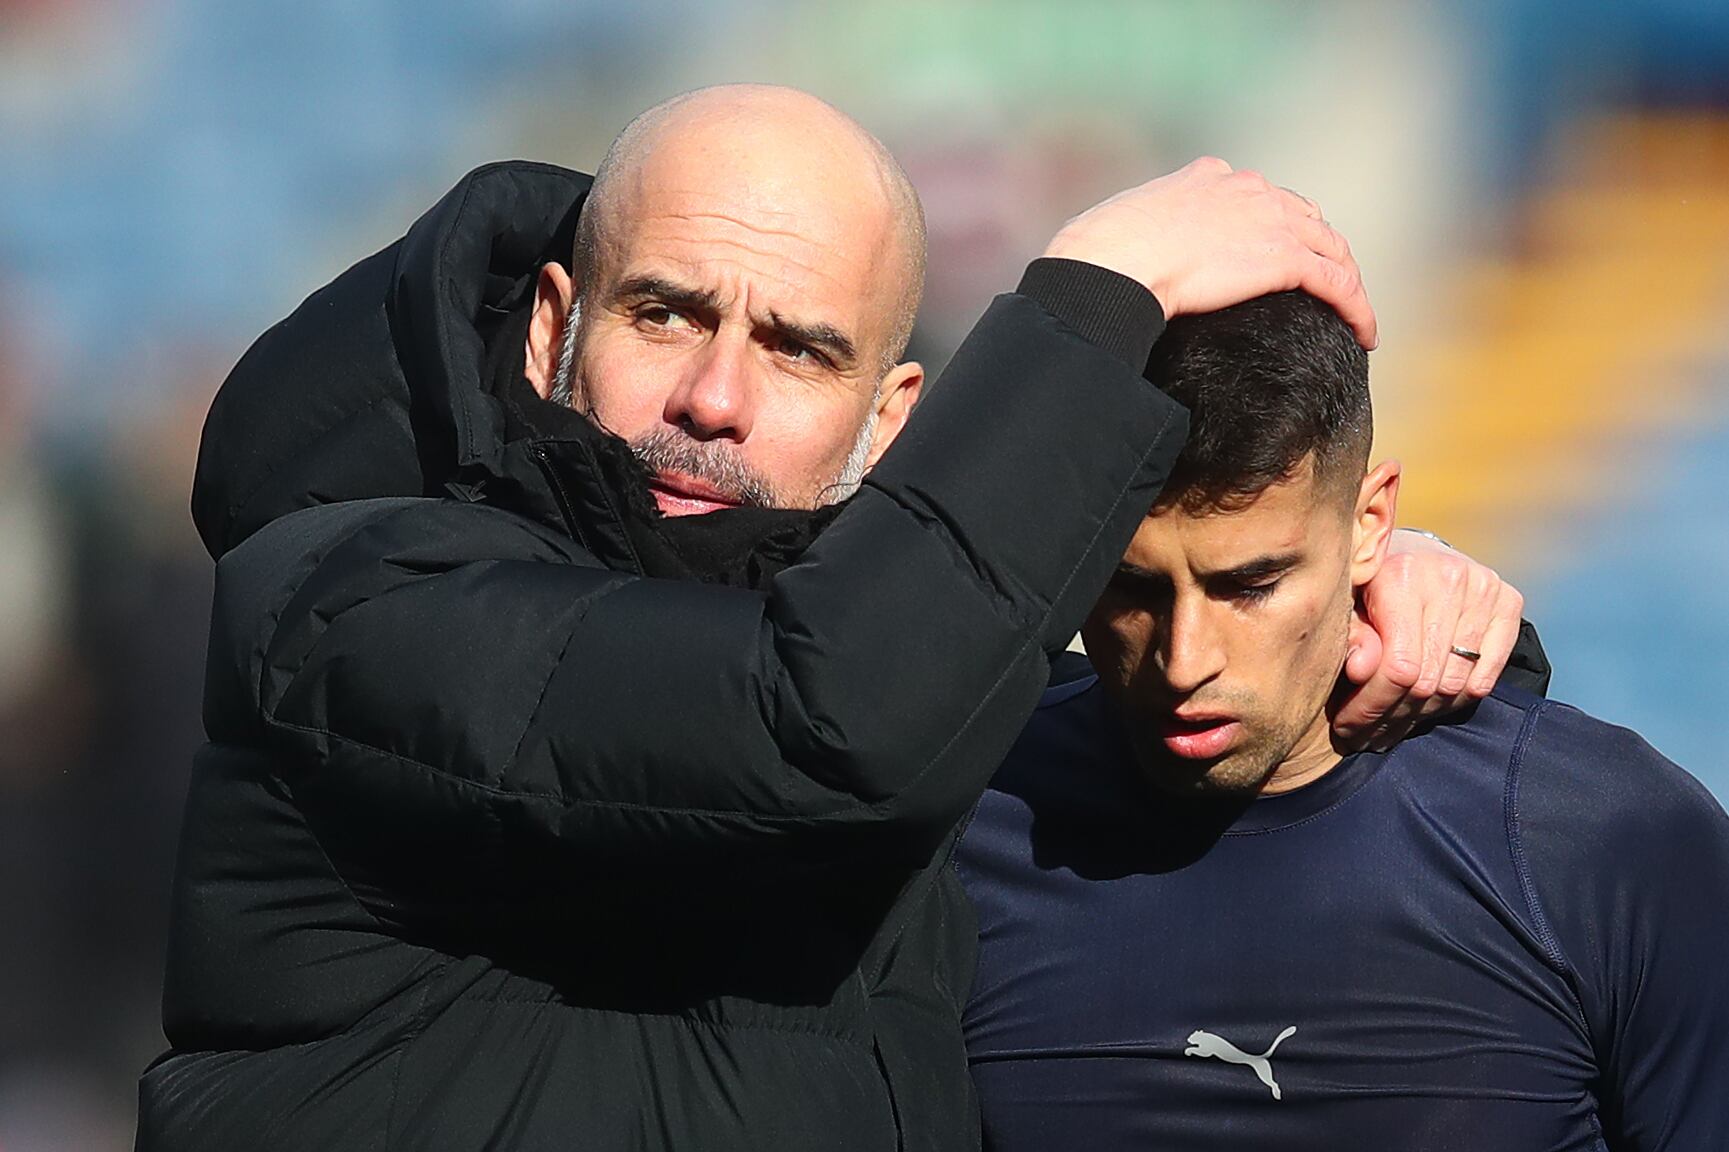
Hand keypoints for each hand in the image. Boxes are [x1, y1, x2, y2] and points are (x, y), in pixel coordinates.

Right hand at [1042, 156, 1376, 347]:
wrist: (1114, 262)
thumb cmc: (1102, 255)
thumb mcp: (1124, 226)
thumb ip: (1144, 232)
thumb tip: (1122, 254)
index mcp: (1211, 178)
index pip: (1264, 198)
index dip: (1282, 227)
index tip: (1285, 255)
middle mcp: (1250, 190)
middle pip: (1307, 219)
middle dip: (1324, 253)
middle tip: (1331, 290)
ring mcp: (1271, 221)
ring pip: (1333, 250)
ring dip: (1349, 284)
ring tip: (1355, 317)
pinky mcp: (1285, 258)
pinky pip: (1338, 284)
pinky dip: (1357, 308)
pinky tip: (1363, 334)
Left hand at [1331, 529, 1525, 749]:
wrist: (1415, 555)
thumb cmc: (1370, 587)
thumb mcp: (1345, 609)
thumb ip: (1350, 637)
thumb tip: (1362, 669)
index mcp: (1401, 574)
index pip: (1398, 667)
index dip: (1372, 707)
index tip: (1349, 728)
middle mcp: (1449, 577)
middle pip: (1427, 680)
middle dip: (1391, 717)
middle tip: (1367, 736)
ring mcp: (1485, 589)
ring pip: (1456, 684)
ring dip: (1422, 714)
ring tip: (1392, 726)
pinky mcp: (1510, 602)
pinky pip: (1487, 676)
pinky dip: (1456, 700)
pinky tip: (1427, 707)